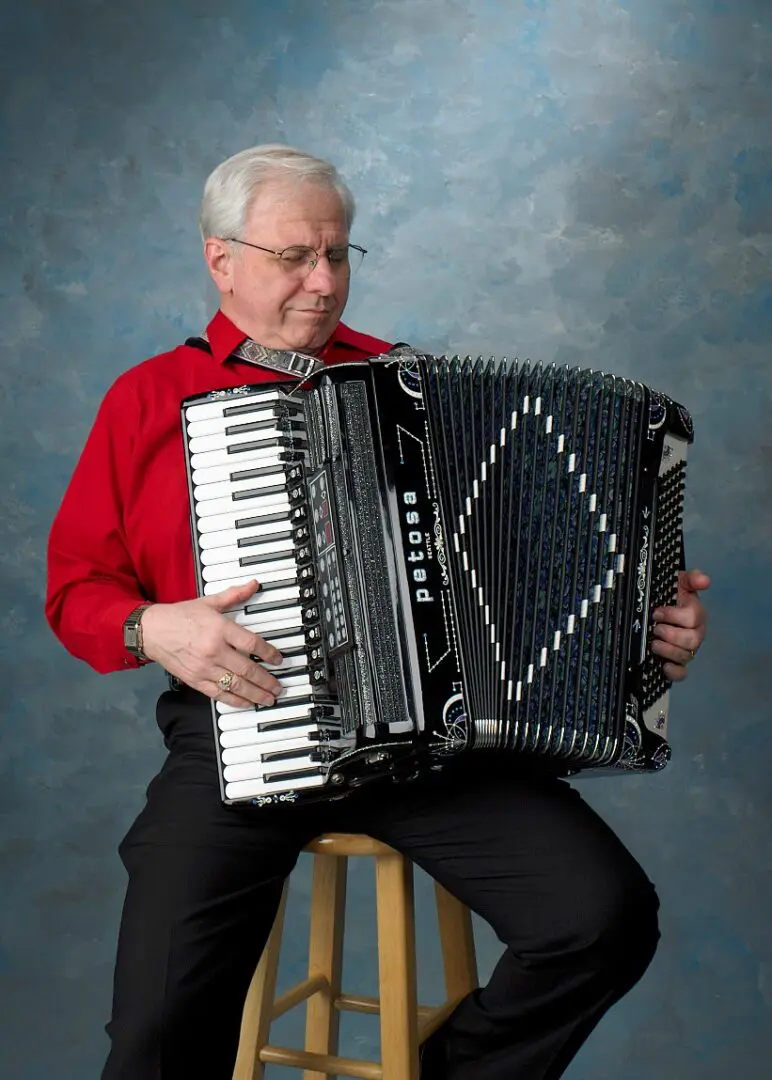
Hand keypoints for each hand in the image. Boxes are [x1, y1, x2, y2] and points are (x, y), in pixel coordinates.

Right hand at [140, 580, 283, 707]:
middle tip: (278, 686)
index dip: (269, 653)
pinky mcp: (195, 680)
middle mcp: (214, 650)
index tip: (278, 659)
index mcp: (220, 629)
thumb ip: (234, 595)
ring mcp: (204, 668)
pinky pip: (218, 694)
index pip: (252, 643)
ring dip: (255, 694)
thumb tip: (253, 584)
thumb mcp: (209, 602)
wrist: (151, 630)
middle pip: (247, 669)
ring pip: (235, 685)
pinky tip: (247, 703)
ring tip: (269, 699)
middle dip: (266, 680)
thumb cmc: (180, 616)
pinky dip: (235, 701)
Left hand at [650, 568, 709, 682]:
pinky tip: (664, 667)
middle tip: (656, 629)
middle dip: (671, 635)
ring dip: (669, 651)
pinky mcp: (677, 662)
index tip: (657, 612)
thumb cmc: (671, 595)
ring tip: (654, 644)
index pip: (692, 618)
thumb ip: (692, 578)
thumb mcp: (679, 582)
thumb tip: (705, 579)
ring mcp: (687, 649)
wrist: (658, 607)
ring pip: (686, 656)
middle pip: (692, 640)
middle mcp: (694, 633)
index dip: (674, 616)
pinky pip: (682, 673)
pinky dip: (674, 672)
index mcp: (695, 614)